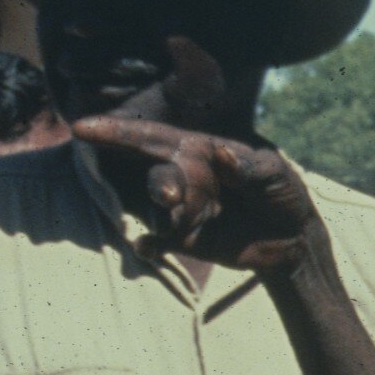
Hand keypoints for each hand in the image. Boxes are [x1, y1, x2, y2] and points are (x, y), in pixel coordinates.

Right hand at [70, 41, 322, 271]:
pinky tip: (146, 247)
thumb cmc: (282, 193)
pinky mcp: (185, 238)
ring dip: (160, 214)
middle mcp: (184, 176)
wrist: (292, 238)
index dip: (117, 130)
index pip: (153, 136)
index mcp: (199, 150)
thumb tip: (221, 153)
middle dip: (156, 183)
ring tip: (171, 220)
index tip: (83, 127)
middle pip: (154, 173)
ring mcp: (182, 208)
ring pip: (157, 208)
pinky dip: (149, 244)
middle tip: (170, 197)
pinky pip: (158, 241)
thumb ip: (250, 165)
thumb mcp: (276, 174)